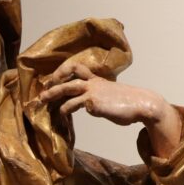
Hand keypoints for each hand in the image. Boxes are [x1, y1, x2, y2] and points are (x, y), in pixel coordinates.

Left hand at [39, 59, 181, 157]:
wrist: (142, 104)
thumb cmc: (129, 103)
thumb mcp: (111, 97)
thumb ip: (98, 99)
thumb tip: (89, 107)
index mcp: (97, 80)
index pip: (78, 69)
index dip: (64, 71)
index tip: (54, 79)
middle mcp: (93, 83)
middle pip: (68, 76)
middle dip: (53, 81)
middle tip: (42, 90)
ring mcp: (92, 91)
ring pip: (67, 88)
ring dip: (52, 94)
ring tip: (42, 100)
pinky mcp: (93, 102)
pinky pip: (73, 105)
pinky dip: (65, 109)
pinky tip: (62, 115)